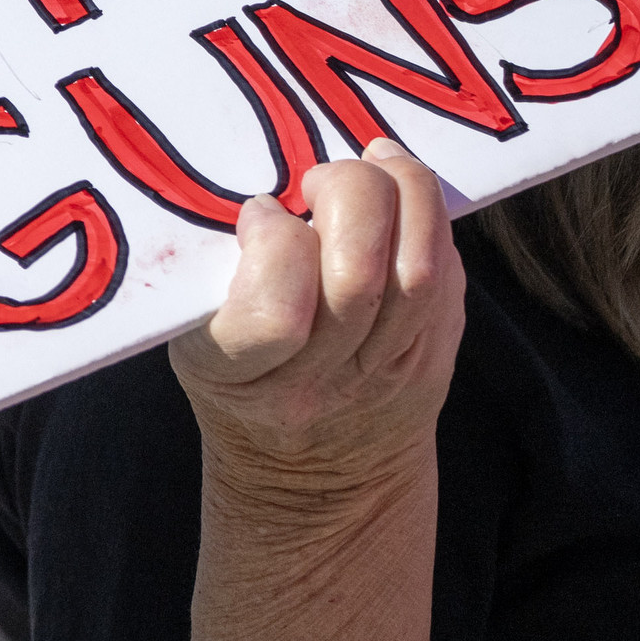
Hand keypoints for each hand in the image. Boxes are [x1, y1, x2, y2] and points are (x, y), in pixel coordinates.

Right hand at [172, 143, 463, 533]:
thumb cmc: (237, 378)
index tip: (258, 214)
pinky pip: (447, 273)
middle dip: (348, 197)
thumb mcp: (191, 335)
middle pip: (358, 278)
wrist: (313, 475)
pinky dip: (430, 217)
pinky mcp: (435, 358)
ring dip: (403, 194)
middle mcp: (318, 385)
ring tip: (374, 164)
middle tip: (318, 183)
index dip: (274, 241)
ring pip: (418, 272)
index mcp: (235, 374)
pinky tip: (401, 188)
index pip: (276, 309)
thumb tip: (268, 197)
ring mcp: (384, 375)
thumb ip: (215, 271)